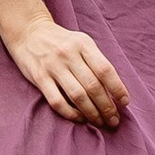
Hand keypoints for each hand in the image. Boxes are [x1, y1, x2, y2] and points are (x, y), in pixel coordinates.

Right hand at [8, 16, 126, 127]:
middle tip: (114, 120)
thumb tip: (114, 90)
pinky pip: (57, 101)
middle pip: (93, 86)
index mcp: (83, 44)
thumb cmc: (62, 41)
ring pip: (77, 96)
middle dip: (107, 107)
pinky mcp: (39, 78)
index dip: (117, 88)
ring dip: (92, 113)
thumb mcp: (81, 42)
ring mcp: (53, 66)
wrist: (29, 31)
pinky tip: (79, 118)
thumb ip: (95, 61)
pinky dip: (70, 114)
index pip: (105, 70)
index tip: (124, 103)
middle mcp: (68, 54)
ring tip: (100, 122)